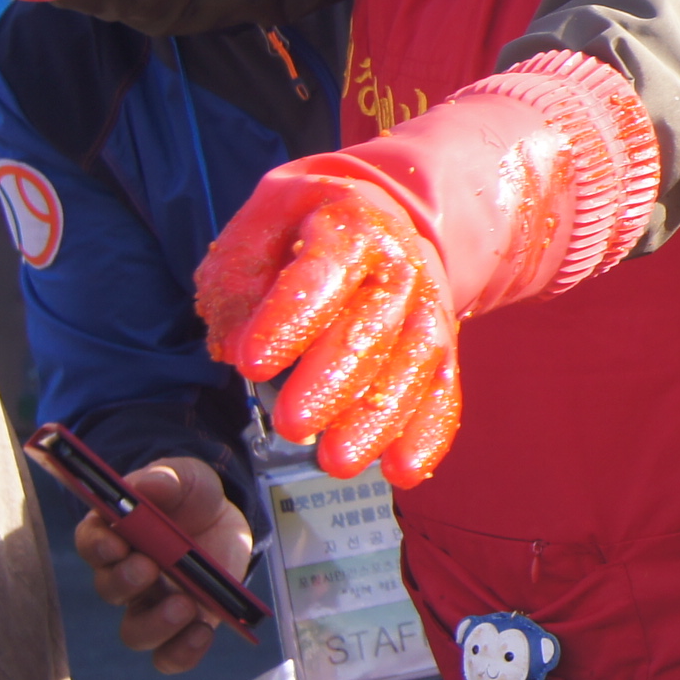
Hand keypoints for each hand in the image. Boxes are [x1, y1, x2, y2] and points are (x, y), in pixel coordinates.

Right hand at [70, 456, 253, 674]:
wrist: (222, 516)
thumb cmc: (190, 495)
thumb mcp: (185, 476)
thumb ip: (167, 478)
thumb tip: (149, 486)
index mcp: (115, 533)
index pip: (92, 543)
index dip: (98, 546)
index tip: (116, 542)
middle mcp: (124, 573)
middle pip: (111, 589)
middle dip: (126, 581)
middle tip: (150, 568)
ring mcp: (153, 603)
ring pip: (136, 631)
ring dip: (156, 624)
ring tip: (184, 605)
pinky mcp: (184, 622)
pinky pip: (170, 654)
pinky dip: (182, 652)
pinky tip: (201, 633)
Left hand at [193, 51, 653, 486]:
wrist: (392, 210)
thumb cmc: (310, 222)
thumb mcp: (263, 219)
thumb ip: (241, 277)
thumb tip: (235, 348)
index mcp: (351, 225)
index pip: (325, 269)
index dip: (291, 316)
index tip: (251, 363)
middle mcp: (400, 266)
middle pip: (375, 324)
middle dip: (334, 379)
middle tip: (291, 425)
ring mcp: (427, 307)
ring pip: (416, 363)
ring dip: (380, 417)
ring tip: (337, 462)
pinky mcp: (442, 346)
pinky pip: (445, 388)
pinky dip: (429, 431)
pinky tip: (402, 469)